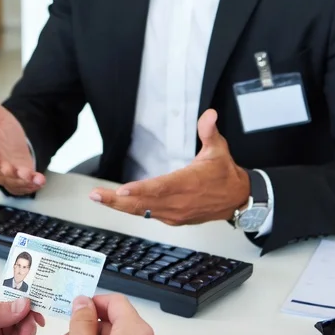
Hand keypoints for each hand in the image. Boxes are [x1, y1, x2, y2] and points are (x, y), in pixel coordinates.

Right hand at [0, 82, 45, 195]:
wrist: (18, 144)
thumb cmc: (4, 132)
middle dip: (7, 171)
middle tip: (13, 170)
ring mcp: (9, 173)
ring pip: (12, 180)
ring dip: (21, 180)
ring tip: (30, 176)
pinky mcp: (20, 180)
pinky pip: (24, 185)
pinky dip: (33, 183)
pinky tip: (40, 179)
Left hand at [91, 109, 249, 224]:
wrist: (238, 199)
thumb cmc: (225, 174)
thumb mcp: (219, 149)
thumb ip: (209, 131)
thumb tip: (208, 114)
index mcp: (189, 183)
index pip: (161, 188)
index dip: (141, 191)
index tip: (122, 191)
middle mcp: (180, 202)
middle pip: (145, 203)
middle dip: (117, 201)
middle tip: (97, 195)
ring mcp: (176, 213)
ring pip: (143, 211)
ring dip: (120, 206)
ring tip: (99, 198)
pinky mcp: (174, 219)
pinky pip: (149, 214)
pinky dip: (133, 209)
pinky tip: (118, 204)